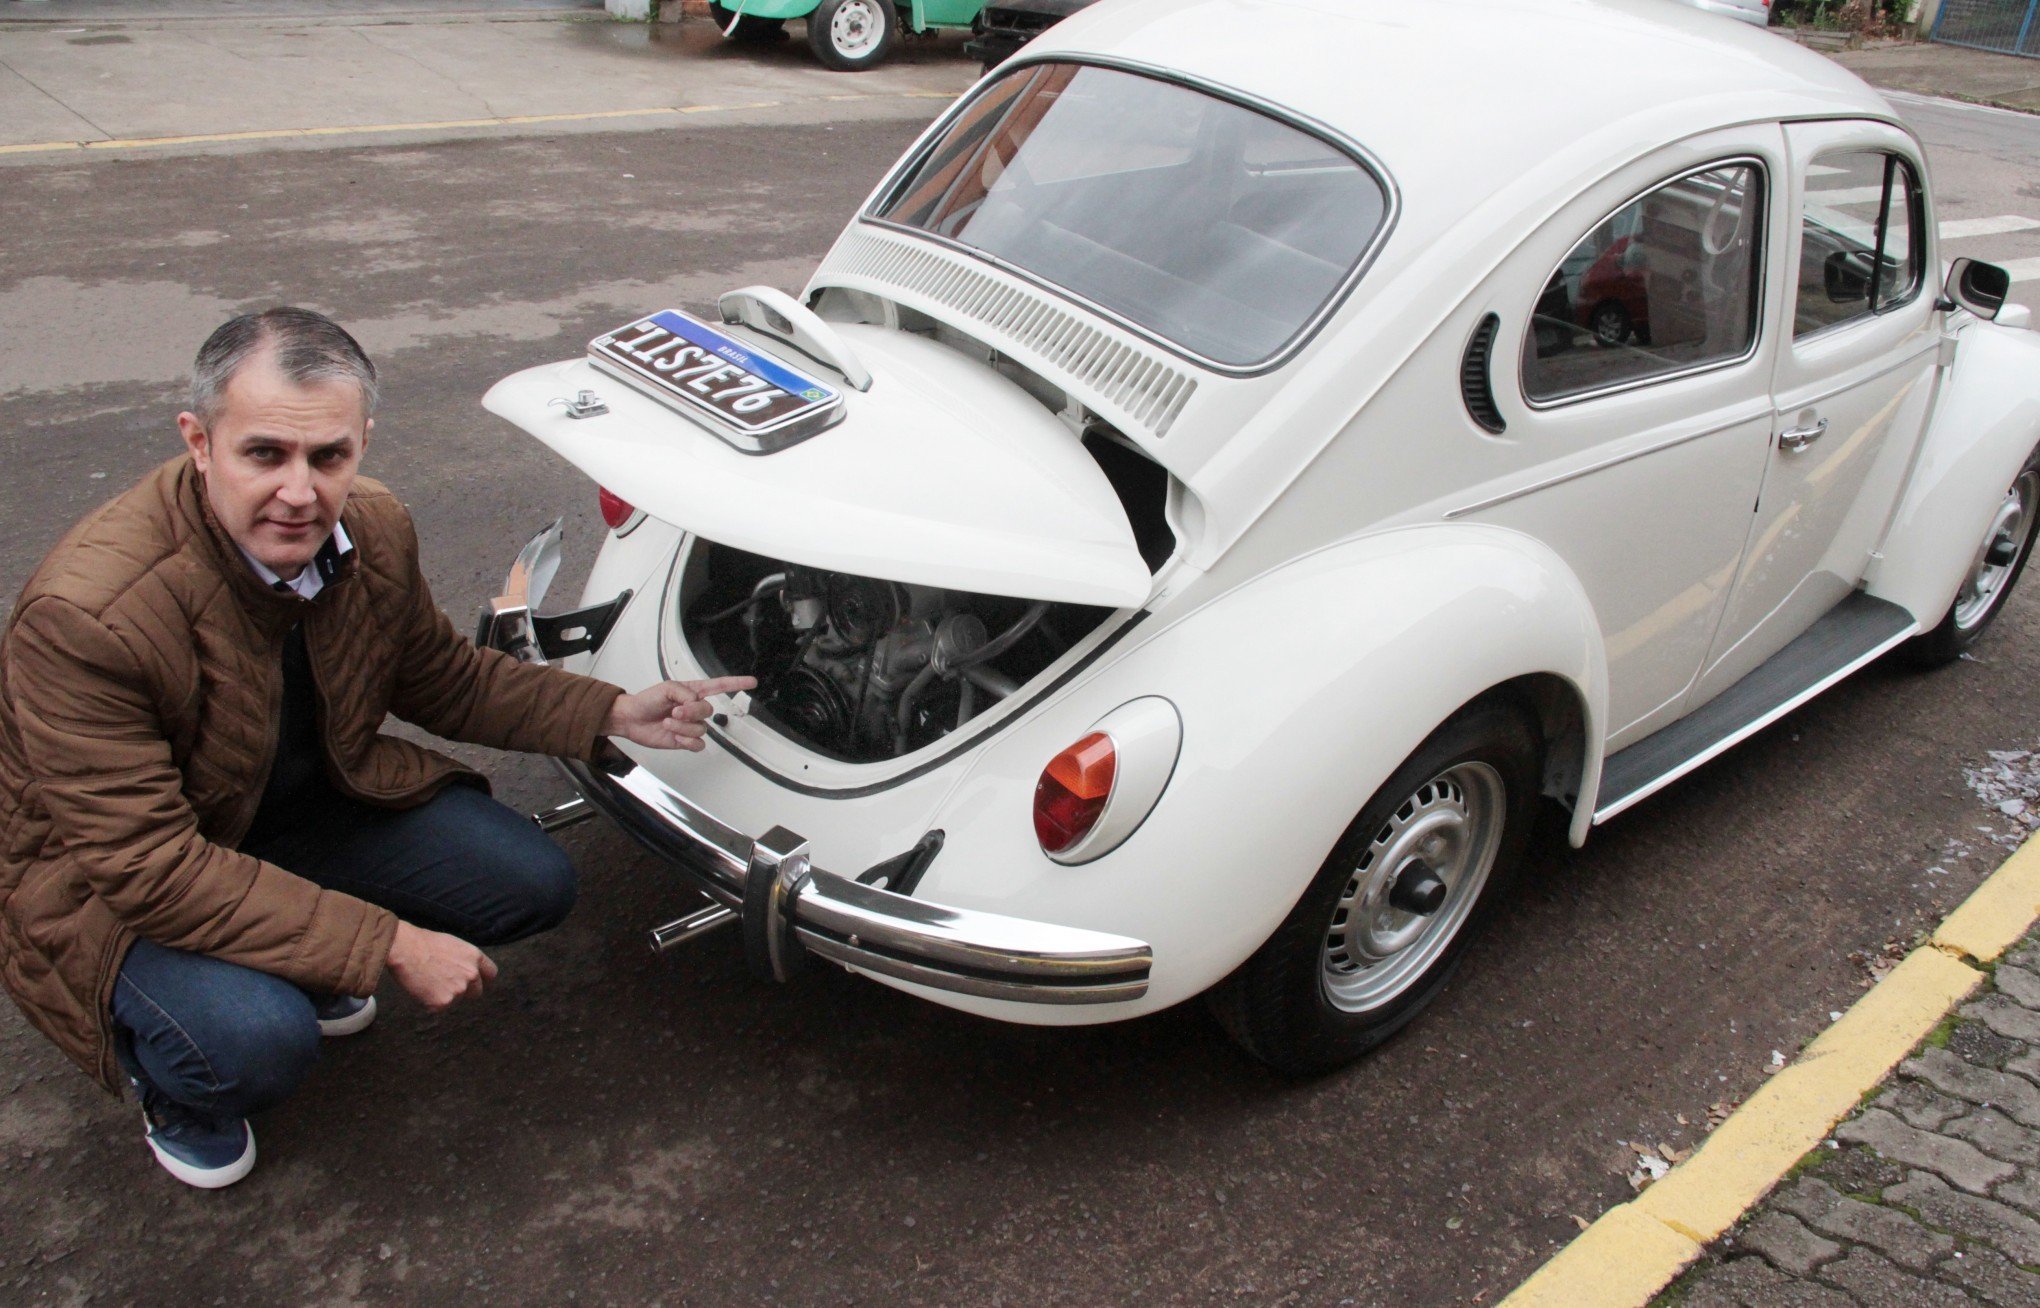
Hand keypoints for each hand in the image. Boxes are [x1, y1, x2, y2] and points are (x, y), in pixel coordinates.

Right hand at [386, 921, 496, 1010]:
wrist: (405, 949)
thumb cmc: (424, 943)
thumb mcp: (454, 945)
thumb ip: (466, 961)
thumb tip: (469, 972)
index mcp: (475, 958)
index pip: (491, 975)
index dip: (482, 980)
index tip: (476, 983)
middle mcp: (471, 975)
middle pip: (476, 992)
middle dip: (465, 991)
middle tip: (445, 984)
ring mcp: (458, 990)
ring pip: (456, 1001)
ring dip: (445, 996)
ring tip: (428, 981)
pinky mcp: (443, 1003)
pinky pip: (438, 1007)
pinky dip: (430, 1002)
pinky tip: (421, 988)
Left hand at [604, 676, 756, 750]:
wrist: (632, 719)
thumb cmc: (647, 700)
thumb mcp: (666, 688)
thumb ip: (684, 693)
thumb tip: (695, 703)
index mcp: (693, 692)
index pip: (720, 686)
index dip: (736, 684)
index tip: (752, 682)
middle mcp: (694, 708)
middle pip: (709, 710)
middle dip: (691, 712)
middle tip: (675, 711)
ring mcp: (691, 725)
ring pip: (701, 728)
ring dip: (682, 726)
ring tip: (668, 722)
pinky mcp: (685, 740)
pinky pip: (698, 744)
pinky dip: (687, 740)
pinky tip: (675, 736)